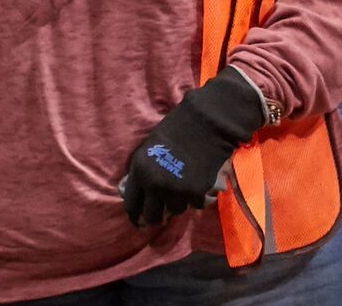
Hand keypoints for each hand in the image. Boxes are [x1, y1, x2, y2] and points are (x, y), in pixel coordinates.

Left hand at [122, 68, 267, 226]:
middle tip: (164, 215)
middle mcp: (155, 184)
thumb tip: (145, 192)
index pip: (131, 204)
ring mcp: (176, 190)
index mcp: (139, 170)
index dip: (136, 215)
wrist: (210, 120)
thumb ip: (146, 170)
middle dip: (158, 216)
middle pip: (152, 215)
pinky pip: (197, 204)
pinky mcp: (197, 192)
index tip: (141, 221)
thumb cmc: (181, 126)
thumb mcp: (152, 146)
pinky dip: (201, 197)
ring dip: (182, 203)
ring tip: (189, 188)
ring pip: (177, 210)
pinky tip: (204, 183)